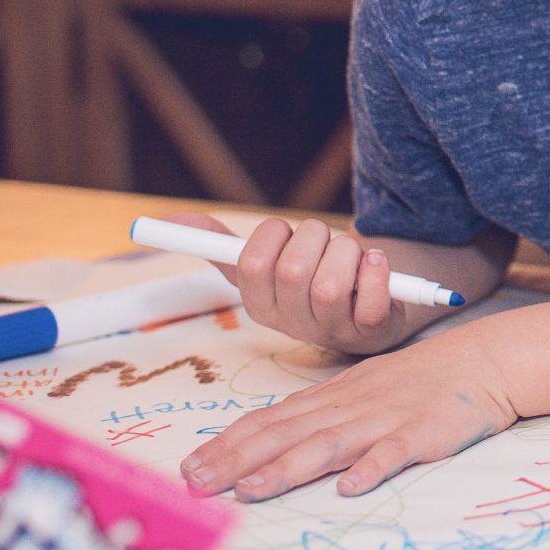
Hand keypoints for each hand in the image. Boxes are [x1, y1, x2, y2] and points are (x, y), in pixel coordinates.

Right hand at [157, 211, 408, 356]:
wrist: (372, 308)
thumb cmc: (312, 279)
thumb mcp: (264, 265)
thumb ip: (221, 245)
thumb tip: (172, 219)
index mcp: (261, 304)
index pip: (252, 264)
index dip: (271, 236)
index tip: (284, 231)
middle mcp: (292, 322)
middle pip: (294, 270)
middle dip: (314, 238)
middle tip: (323, 239)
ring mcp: (332, 330)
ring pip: (332, 283)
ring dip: (347, 252)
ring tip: (351, 255)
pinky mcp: (373, 330)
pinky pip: (373, 301)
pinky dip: (376, 273)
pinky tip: (375, 262)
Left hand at [179, 323, 517, 500]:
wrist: (482, 360)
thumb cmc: (418, 379)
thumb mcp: (360, 387)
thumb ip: (318, 412)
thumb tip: (267, 438)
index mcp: (332, 397)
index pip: (270, 419)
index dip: (228, 443)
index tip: (189, 468)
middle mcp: (350, 406)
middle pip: (286, 433)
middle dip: (237, 459)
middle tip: (197, 484)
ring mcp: (385, 418)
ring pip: (329, 443)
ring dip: (288, 467)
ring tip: (252, 489)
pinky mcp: (423, 432)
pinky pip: (394, 451)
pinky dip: (372, 467)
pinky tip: (350, 487)